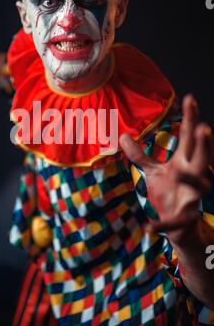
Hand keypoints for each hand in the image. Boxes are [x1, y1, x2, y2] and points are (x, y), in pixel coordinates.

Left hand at [120, 94, 212, 243]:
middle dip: (205, 144)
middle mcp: (193, 176)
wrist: (178, 226)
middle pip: (202, 157)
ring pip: (201, 186)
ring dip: (195, 180)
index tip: (190, 98)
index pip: (189, 137)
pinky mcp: (186, 218)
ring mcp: (193, 197)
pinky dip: (162, 225)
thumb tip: (122, 135)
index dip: (190, 118)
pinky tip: (148, 228)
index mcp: (185, 162)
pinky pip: (175, 222)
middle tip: (204, 127)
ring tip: (182, 174)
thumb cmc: (169, 192)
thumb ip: (139, 155)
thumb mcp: (152, 172)